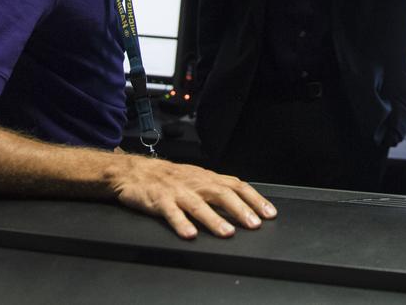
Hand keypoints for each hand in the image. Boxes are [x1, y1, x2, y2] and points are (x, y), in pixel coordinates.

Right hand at [108, 154, 276, 239]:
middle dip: (240, 210)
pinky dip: (181, 223)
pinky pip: (171, 213)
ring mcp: (178, 192)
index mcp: (208, 178)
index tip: (269, 213)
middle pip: (222, 194)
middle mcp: (196, 183)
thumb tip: (246, 202)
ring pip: (199, 205)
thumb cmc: (170, 177)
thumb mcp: (198, 178)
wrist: (136, 171)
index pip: (237, 186)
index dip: (255, 199)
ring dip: (215, 219)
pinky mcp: (159, 201)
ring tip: (228, 233)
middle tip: (254, 224)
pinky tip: (190, 235)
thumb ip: (219, 188)